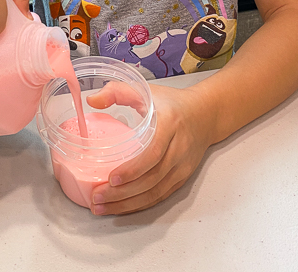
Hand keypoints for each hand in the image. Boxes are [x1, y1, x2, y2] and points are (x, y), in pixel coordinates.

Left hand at [88, 83, 214, 214]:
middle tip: (97, 196)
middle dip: (123, 193)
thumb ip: (118, 91)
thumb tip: (92, 100)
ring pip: (155, 192)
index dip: (133, 169)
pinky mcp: (182, 177)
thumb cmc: (173, 103)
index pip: (154, 153)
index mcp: (170, 124)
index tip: (112, 178)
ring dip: (128, 204)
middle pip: (152, 178)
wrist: (205, 115)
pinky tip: (121, 207)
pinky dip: (140, 205)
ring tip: (102, 206)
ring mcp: (182, 166)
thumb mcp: (146, 90)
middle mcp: (178, 148)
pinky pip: (160, 196)